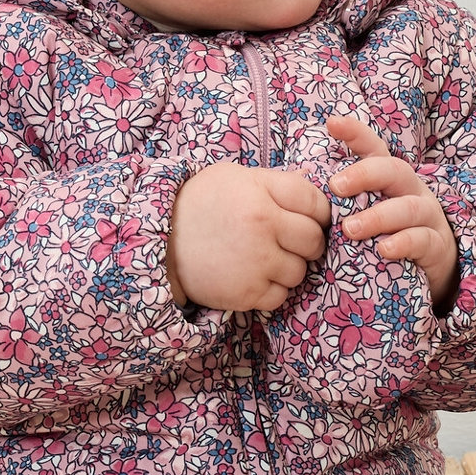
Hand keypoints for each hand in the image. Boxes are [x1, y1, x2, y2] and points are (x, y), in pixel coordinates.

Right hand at [167, 162, 331, 312]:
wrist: (157, 239)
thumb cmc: (199, 204)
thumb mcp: (235, 178)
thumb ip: (276, 182)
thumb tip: (314, 180)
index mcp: (261, 194)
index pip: (316, 203)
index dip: (318, 212)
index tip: (308, 218)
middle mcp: (262, 228)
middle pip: (313, 241)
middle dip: (308, 242)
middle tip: (290, 242)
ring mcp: (255, 264)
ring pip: (300, 271)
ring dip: (289, 268)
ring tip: (265, 259)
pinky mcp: (245, 293)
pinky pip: (280, 296)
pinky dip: (272, 290)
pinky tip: (253, 276)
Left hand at [327, 115, 459, 312]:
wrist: (428, 268)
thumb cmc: (385, 234)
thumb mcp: (363, 212)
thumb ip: (339, 200)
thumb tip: (299, 183)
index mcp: (390, 178)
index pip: (374, 149)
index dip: (356, 133)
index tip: (332, 123)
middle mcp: (411, 190)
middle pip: (394, 170)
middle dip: (364, 174)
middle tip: (335, 186)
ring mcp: (428, 216)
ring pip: (408, 207)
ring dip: (378, 216)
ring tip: (350, 228)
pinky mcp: (436, 245)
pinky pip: (422, 240)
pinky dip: (402, 243)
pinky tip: (383, 250)